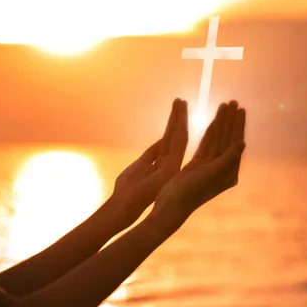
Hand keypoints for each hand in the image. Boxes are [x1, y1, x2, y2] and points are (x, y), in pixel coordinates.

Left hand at [108, 98, 188, 230]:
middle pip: (174, 136)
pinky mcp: (172, 167)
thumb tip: (161, 141)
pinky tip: (181, 114)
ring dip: (180, 118)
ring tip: (181, 101)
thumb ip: (151, 154)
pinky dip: (180, 126)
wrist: (125, 206)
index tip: (176, 110)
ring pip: (179, 136)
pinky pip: (179, 142)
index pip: (168, 140)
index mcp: (162, 164)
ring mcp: (173, 166)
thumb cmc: (128, 189)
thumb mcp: (139, 166)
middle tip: (180, 100)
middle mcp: (170, 163)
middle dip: (177, 117)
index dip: (172, 125)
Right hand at [148, 101, 245, 232]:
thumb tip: (242, 143)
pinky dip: (211, 132)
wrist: (171, 205)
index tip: (240, 109)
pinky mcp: (198, 165)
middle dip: (231, 120)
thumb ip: (228, 158)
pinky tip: (214, 121)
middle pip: (228, 138)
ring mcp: (210, 166)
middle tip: (234, 102)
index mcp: (230, 172)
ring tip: (225, 105)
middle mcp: (223, 168)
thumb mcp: (212, 174)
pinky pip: (207, 144)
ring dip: (221, 122)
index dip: (238, 125)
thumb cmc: (192, 192)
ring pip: (218, 139)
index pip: (236, 142)